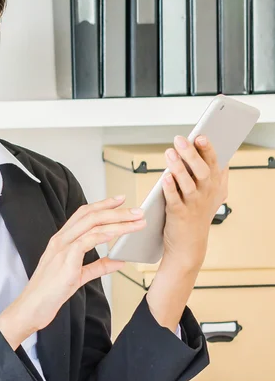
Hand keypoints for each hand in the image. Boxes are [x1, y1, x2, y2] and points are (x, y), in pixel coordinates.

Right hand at [0, 195, 146, 348]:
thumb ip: (98, 266)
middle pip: (90, 215)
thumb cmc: (50, 292)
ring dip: (118, 222)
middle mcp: (61, 239)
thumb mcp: (78, 276)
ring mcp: (61, 248)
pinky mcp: (65, 261)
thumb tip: (119, 261)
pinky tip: (115, 234)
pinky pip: (86, 242)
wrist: (32, 307)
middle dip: (116, 211)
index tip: (120, 201)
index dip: (103, 205)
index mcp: (62, 240)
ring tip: (137, 222)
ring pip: (92, 225)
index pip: (84, 214)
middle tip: (137, 210)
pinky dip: (102, 235)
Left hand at [161, 134, 228, 270]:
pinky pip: (174, 199)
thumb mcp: (212, 194)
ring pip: (188, 184)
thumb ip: (215, 175)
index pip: (214, 162)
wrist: (189, 244)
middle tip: (180, 139)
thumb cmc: (197, 215)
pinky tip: (164, 177)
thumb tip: (215, 153)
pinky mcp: (179, 215)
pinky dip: (170, 188)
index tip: (200, 135)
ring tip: (170, 153)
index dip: (208, 149)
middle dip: (192, 154)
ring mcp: (193, 205)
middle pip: (202, 171)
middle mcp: (206, 194)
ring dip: (179, 168)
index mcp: (214, 185)